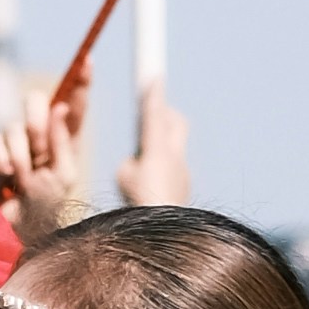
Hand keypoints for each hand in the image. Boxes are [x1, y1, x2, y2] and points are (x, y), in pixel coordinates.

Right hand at [0, 53, 93, 240]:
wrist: (12, 231)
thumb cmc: (45, 210)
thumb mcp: (61, 178)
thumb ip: (62, 143)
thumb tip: (59, 109)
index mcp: (66, 141)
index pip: (74, 105)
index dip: (80, 81)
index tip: (87, 61)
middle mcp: (42, 137)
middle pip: (37, 105)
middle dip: (36, 122)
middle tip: (37, 144)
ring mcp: (18, 143)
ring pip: (15, 125)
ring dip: (20, 153)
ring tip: (22, 178)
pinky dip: (1, 157)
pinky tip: (6, 176)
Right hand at [117, 80, 191, 208]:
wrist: (167, 232)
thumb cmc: (139, 204)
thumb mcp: (124, 177)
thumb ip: (130, 162)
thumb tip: (135, 160)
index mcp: (157, 149)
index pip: (155, 113)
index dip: (153, 93)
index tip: (154, 76)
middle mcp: (175, 156)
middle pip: (176, 122)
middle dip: (165, 113)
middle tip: (150, 112)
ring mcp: (183, 171)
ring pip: (175, 146)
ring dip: (162, 144)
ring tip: (145, 158)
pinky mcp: (185, 185)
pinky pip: (174, 166)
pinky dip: (163, 166)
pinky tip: (152, 182)